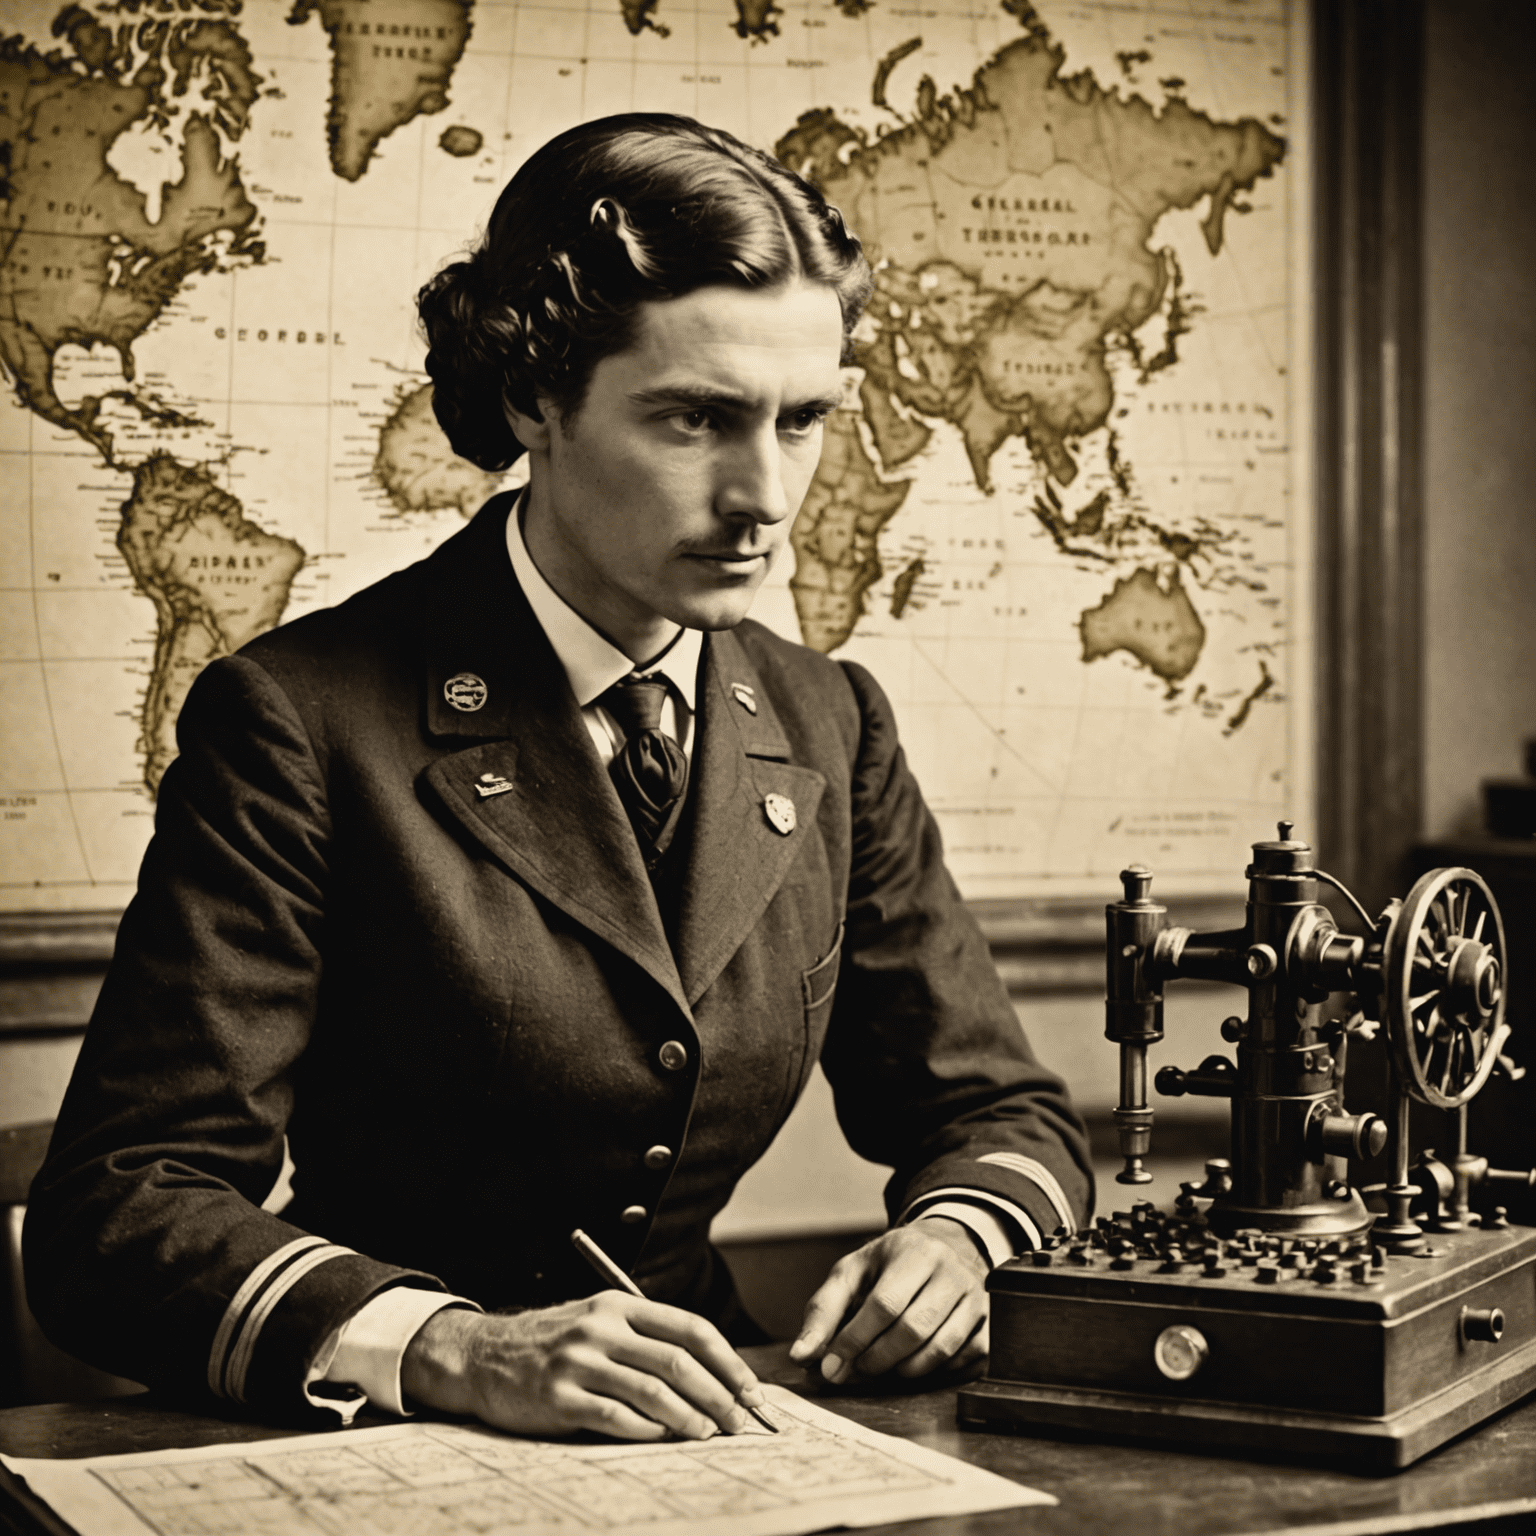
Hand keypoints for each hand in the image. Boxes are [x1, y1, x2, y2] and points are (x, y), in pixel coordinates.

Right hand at [400, 1292, 766, 1440]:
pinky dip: (646, 1431)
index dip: (727, 1361)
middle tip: (741, 1422)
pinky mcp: (559, 1397)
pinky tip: (663, 1439)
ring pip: (652, 1390)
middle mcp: (602, 1327)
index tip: (751, 1390)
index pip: (691, 1328)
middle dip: (718, 1395)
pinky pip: (615, 1417)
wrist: (485, 1356)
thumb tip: (710, 1378)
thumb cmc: (554, 1344)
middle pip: (678, 1361)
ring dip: (689, 1417)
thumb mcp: (599, 1323)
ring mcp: (579, 1361)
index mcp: (620, 1305)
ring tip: (708, 1434)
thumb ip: (645, 1341)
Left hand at [788, 1218, 988, 1384]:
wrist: (945, 1247)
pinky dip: (936, 1373)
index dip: (855, 1340)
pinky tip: (916, 1363)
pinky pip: (965, 1361)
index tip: (832, 1365)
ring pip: (941, 1350)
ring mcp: (977, 1298)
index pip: (885, 1303)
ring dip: (904, 1370)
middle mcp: (951, 1271)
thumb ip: (823, 1311)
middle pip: (914, 1330)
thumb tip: (802, 1356)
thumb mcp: (853, 1273)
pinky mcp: (990, 1323)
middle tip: (857, 1368)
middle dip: (877, 1359)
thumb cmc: (891, 1265)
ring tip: (883, 1366)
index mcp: (914, 1251)